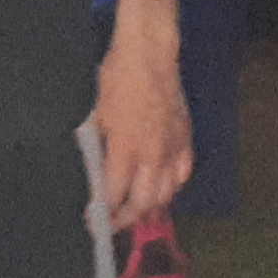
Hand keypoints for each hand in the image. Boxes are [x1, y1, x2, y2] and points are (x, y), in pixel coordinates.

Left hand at [91, 41, 192, 234]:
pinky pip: (183, 174)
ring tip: (136, 211)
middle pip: (142, 204)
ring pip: (166, 194)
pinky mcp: (185, 138)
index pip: (113, 195)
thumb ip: (97, 149)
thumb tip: (93, 172)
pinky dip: (172, 187)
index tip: (92, 220)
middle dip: (125, 219)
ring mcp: (172, 148)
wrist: (149, 54)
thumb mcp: (96, 116)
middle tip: (113, 223)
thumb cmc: (117, 78)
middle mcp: (152, 155)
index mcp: (125, 149)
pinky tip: (163, 189)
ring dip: (150, 207)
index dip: (101, 213)